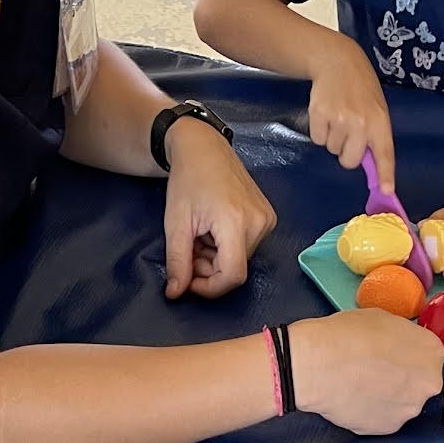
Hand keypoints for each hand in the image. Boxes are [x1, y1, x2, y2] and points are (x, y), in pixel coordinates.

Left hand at [163, 119, 276, 299]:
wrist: (203, 149)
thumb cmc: (187, 181)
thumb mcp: (175, 224)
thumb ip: (178, 262)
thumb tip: (176, 293)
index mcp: (236, 222)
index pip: (232, 276)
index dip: (209, 287)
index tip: (189, 281)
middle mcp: (259, 222)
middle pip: (235, 268)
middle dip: (208, 268)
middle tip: (189, 248)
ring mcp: (267, 219)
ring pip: (240, 259)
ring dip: (216, 257)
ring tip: (200, 234)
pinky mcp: (268, 216)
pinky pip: (247, 246)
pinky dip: (226, 246)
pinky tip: (213, 229)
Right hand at [291, 311, 443, 434]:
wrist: (318, 364)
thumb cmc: (345, 336)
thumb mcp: (381, 318)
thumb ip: (401, 335)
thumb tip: (397, 344)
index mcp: (431, 351)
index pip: (428, 355)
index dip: (408, 354)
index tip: (394, 355)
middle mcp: (428, 383)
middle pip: (420, 382)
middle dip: (401, 378)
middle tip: (376, 371)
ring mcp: (409, 409)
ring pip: (402, 403)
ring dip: (387, 396)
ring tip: (360, 385)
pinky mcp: (388, 428)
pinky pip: (383, 419)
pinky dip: (372, 411)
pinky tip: (354, 398)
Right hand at [306, 36, 395, 191]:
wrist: (338, 62)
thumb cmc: (361, 89)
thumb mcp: (377, 109)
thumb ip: (375, 136)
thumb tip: (372, 168)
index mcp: (379, 121)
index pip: (384, 153)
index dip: (385, 174)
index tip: (385, 190)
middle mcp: (360, 122)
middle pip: (349, 161)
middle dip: (347, 152)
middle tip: (349, 133)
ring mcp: (338, 118)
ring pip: (331, 149)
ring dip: (333, 138)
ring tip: (338, 116)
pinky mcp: (318, 114)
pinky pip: (317, 139)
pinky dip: (320, 130)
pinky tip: (326, 113)